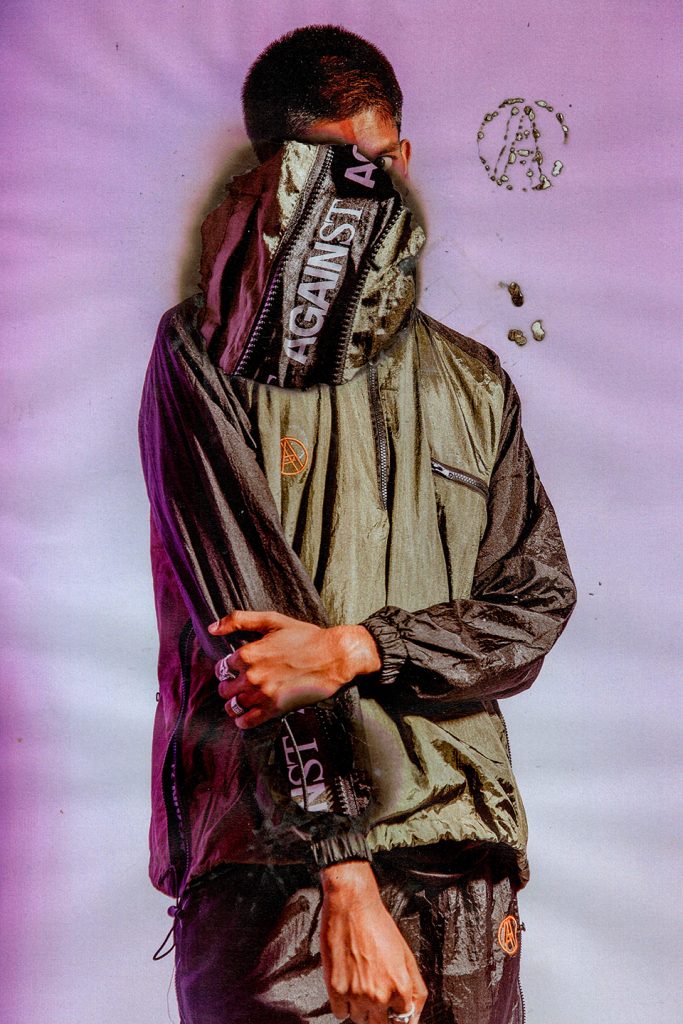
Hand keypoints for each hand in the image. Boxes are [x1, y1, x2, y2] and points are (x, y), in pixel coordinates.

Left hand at [208, 610, 380, 729]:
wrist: (333, 656)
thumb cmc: (305, 636)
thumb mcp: (272, 620)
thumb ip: (239, 620)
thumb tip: (212, 628)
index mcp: (249, 654)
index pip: (223, 667)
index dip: (229, 667)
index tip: (236, 668)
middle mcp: (252, 676)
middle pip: (224, 689)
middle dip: (229, 686)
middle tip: (239, 683)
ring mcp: (263, 694)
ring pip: (232, 706)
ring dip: (233, 704)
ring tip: (240, 700)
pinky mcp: (275, 708)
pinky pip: (248, 721)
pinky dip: (243, 720)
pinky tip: (246, 715)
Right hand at [319, 861, 426, 1023]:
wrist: (352, 905)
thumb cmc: (379, 924)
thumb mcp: (406, 955)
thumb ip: (415, 988)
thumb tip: (414, 1013)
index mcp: (400, 987)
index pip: (404, 1022)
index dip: (397, 1014)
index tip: (391, 1010)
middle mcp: (379, 995)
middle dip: (379, 1012)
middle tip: (373, 991)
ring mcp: (356, 994)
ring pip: (359, 1020)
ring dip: (360, 1008)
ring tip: (359, 982)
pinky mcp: (335, 989)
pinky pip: (339, 1014)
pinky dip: (342, 1004)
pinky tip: (347, 983)